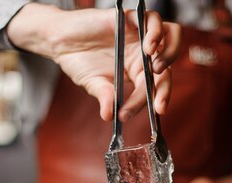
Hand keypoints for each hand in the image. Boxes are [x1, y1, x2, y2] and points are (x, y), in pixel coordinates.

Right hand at [6, 4, 180, 120]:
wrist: (60, 40)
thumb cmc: (79, 62)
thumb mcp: (93, 84)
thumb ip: (105, 96)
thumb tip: (108, 116)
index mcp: (138, 71)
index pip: (154, 86)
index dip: (154, 100)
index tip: (153, 113)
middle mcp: (143, 53)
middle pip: (168, 66)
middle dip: (165, 88)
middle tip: (158, 103)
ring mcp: (139, 34)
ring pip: (172, 36)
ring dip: (170, 54)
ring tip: (156, 69)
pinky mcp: (130, 18)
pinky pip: (153, 19)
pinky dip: (156, 33)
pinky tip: (148, 48)